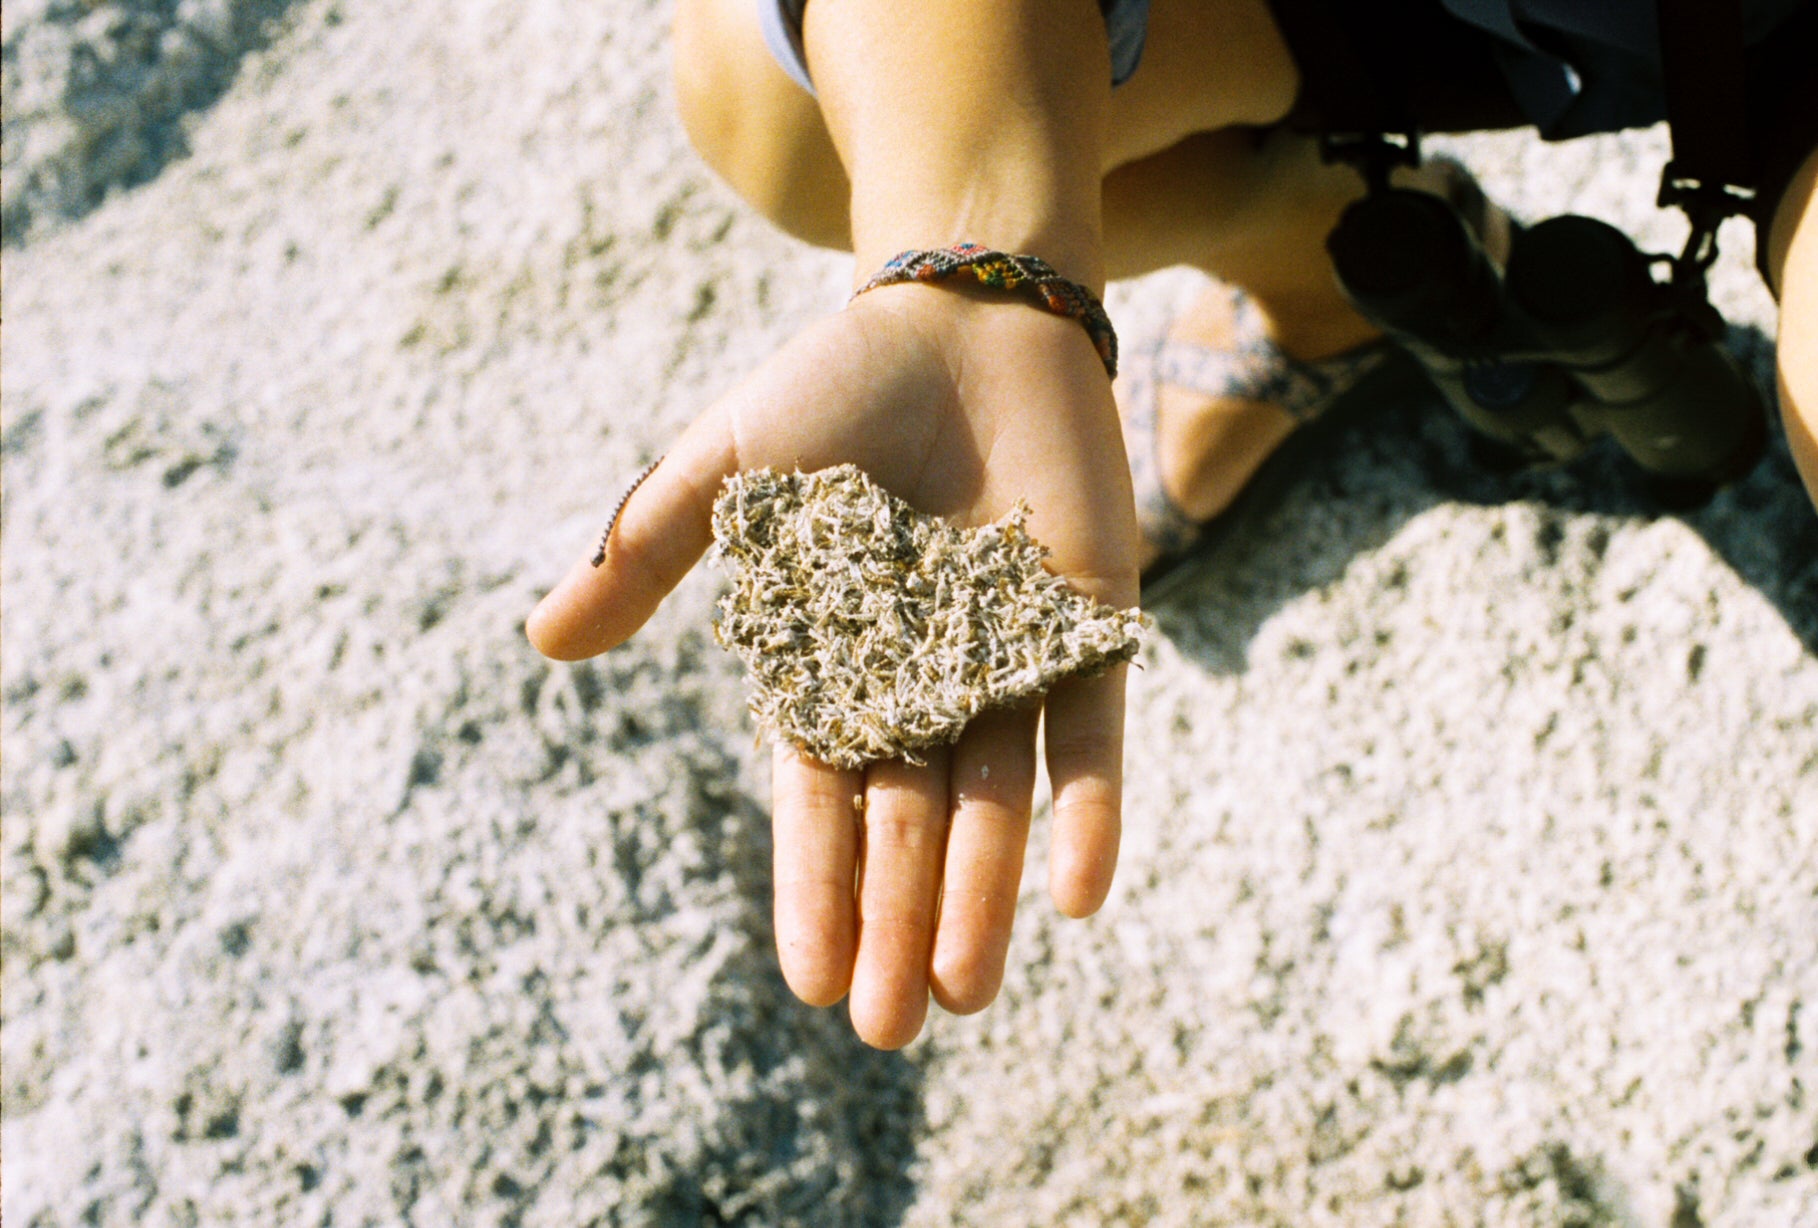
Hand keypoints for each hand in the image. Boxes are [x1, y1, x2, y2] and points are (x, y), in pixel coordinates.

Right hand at [527, 285, 1138, 1047]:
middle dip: (899, 922)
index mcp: (836, 668)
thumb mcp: (729, 464)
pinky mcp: (1089, 626)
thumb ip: (649, 548)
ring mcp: (1010, 662)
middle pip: (910, 825)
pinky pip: (1091, 734)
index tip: (813, 983)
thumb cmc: (836, 388)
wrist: (966, 317)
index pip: (823, 803)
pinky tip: (1078, 898)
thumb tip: (544, 641)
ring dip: (985, 894)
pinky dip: (1088, 810)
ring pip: (996, 801)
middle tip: (894, 1028)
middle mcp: (923, 686)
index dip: (817, 889)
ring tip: (966, 991)